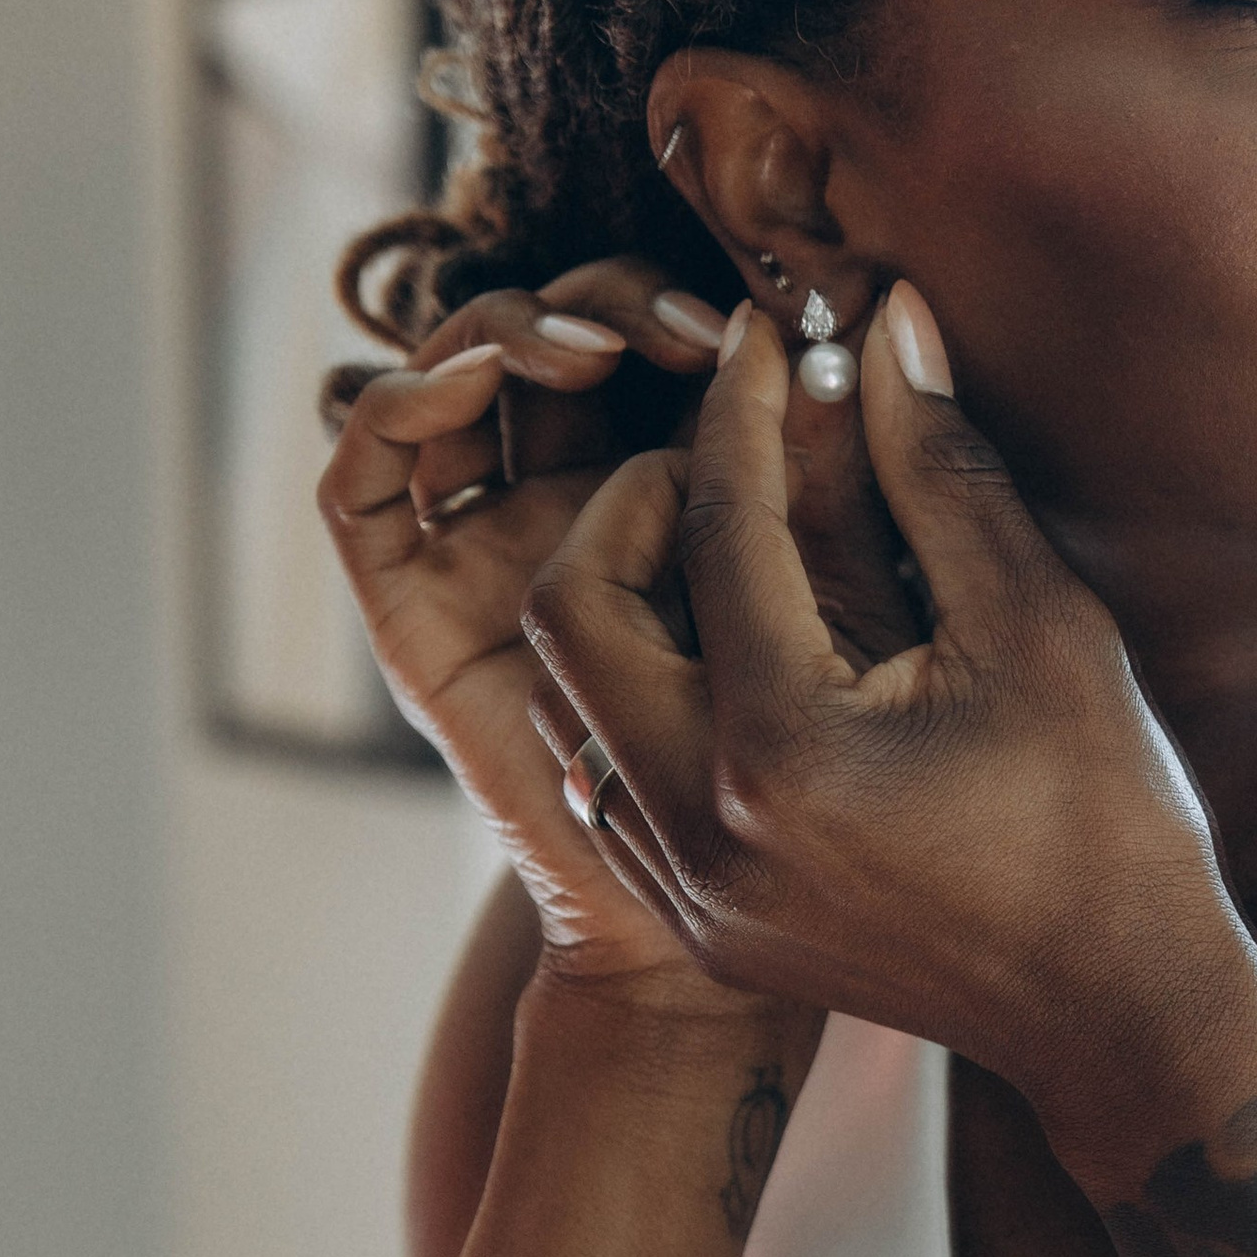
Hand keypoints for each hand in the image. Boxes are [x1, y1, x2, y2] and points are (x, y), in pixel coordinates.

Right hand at [318, 261, 922, 995]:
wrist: (729, 952)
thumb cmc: (854, 790)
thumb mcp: (869, 617)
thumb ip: (859, 481)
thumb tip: (893, 314)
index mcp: (673, 509)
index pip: (640, 353)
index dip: (675, 310)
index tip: (760, 314)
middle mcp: (556, 516)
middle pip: (526, 347)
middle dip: (577, 305)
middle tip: (672, 320)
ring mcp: (469, 561)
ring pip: (442, 390)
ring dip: (494, 337)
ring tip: (588, 343)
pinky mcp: (408, 615)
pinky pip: (363, 492)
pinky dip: (395, 413)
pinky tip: (464, 381)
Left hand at [516, 289, 1256, 1160]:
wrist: (1119, 1018)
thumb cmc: (1109, 820)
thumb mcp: (1040, 625)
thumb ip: (941, 469)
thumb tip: (887, 327)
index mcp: (784, 749)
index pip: (714, 530)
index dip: (742, 409)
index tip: (768, 336)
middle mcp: (705, 830)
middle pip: (577, 612)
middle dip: (635, 507)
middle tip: (717, 458)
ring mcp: (691, 893)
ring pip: (573, 701)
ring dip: (627, 604)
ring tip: (721, 546)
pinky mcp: (701, 927)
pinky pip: (613, 781)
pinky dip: (645, 696)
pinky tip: (729, 654)